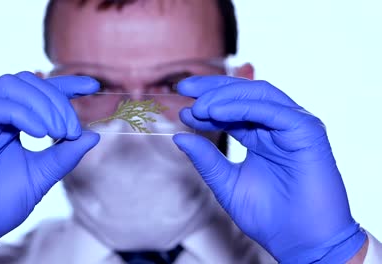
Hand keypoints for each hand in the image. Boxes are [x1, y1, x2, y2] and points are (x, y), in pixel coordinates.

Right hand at [0, 72, 99, 262]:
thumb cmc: (0, 203)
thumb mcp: (43, 174)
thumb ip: (66, 154)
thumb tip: (93, 135)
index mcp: (10, 120)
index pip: (39, 91)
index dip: (65, 84)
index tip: (91, 85)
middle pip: (29, 83)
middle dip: (58, 102)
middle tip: (72, 131)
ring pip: (12, 85)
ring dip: (43, 106)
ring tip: (58, 133)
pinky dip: (23, 114)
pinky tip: (40, 133)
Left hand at [173, 76, 366, 262]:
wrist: (299, 242)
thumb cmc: (268, 217)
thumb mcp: (226, 183)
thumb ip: (206, 159)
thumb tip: (179, 137)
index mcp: (260, 136)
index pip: (232, 107)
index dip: (207, 102)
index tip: (182, 106)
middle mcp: (277, 126)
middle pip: (244, 93)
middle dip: (212, 88)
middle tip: (184, 88)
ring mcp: (294, 125)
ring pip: (258, 95)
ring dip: (225, 96)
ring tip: (198, 106)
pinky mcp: (307, 130)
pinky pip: (272, 110)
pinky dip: (242, 107)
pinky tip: (216, 112)